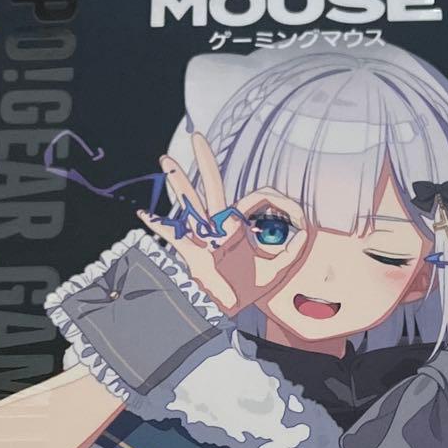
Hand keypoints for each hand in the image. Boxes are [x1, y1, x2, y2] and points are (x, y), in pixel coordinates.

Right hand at [137, 131, 307, 315]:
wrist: (238, 310)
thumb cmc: (253, 287)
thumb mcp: (277, 269)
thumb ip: (291, 252)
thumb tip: (304, 233)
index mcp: (240, 226)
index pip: (255, 199)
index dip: (279, 201)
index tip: (299, 216)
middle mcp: (219, 226)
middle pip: (212, 187)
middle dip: (205, 162)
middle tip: (198, 136)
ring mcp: (204, 238)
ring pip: (190, 205)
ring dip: (179, 184)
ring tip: (166, 161)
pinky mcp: (194, 255)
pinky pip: (174, 237)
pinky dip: (158, 226)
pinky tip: (143, 214)